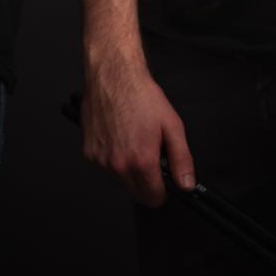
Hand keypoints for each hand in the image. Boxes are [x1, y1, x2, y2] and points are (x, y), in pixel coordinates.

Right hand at [82, 55, 194, 206]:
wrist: (113, 77)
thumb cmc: (141, 96)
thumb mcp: (172, 126)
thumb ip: (182, 159)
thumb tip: (186, 184)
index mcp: (141, 160)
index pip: (153, 198)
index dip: (163, 192)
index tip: (165, 183)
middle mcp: (118, 165)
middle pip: (136, 194)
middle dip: (147, 183)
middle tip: (152, 157)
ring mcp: (100, 160)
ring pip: (120, 181)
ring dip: (129, 171)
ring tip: (134, 142)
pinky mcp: (88, 153)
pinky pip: (104, 167)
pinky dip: (113, 159)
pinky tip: (119, 138)